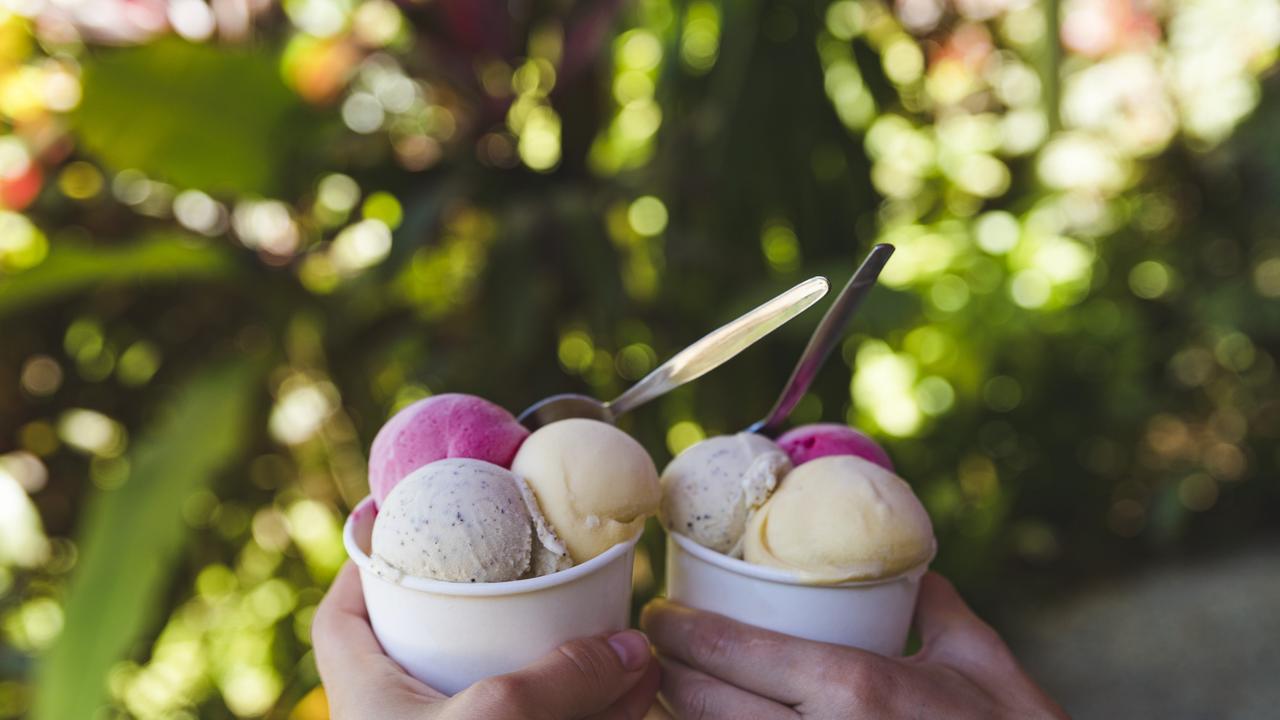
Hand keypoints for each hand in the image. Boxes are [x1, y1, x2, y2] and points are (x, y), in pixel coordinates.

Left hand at [313, 563, 659, 718]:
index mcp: (369, 693)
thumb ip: (557, 682)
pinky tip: (638, 702)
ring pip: (515, 695)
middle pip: (446, 644)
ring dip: (569, 667)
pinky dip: (593, 714)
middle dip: (504, 612)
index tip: (403, 518)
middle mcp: (412, 719)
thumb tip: (635, 653)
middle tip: (548, 571)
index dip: (368, 561)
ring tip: (621, 640)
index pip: (346, 613)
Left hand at [641, 572, 1066, 718]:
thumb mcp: (984, 664)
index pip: (733, 650)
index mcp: (853, 689)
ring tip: (675, 693)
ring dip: (681, 719)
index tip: (661, 613)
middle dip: (665, 674)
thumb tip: (920, 574)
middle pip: (702, 704)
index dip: (680, 629)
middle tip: (656, 651)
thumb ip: (940, 610)